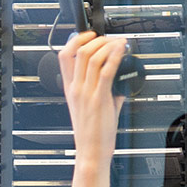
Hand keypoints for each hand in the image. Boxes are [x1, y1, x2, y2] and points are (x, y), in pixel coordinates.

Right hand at [56, 30, 126, 165]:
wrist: (91, 151)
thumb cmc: (92, 133)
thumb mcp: (93, 108)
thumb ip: (106, 93)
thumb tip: (120, 84)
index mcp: (70, 88)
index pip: (64, 56)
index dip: (76, 40)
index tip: (90, 35)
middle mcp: (76, 88)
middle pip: (80, 52)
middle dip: (97, 39)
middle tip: (110, 39)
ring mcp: (86, 93)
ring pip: (92, 57)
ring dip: (107, 45)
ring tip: (119, 43)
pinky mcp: (99, 99)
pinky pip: (106, 71)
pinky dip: (115, 57)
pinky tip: (122, 51)